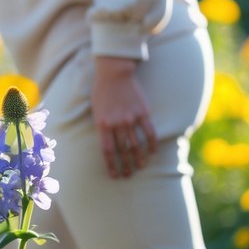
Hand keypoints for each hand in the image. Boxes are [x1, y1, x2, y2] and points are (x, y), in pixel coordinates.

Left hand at [91, 56, 157, 178]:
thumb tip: (107, 144)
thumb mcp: (95, 110)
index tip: (115, 176)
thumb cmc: (102, 91)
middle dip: (126, 165)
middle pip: (123, 151)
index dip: (112, 166)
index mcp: (102, 124)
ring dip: (139, 158)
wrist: (114, 73)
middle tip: (129, 174)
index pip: (107, 151)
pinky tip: (152, 151)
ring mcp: (130, 118)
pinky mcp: (142, 112)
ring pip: (136, 144)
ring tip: (140, 166)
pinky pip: (149, 132)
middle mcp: (117, 124)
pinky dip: (151, 144)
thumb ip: (102, 127)